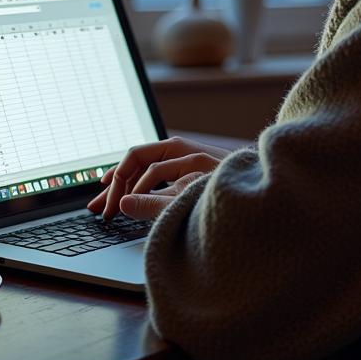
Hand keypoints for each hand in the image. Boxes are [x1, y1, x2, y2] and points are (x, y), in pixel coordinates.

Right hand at [86, 136, 227, 220]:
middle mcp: (181, 152)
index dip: (118, 184)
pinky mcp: (193, 175)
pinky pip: (159, 178)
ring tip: (108, 204)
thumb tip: (123, 204)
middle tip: (97, 208)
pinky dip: (142, 189)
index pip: (134, 159)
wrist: (263, 192)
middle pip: (138, 164)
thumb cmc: (230, 192)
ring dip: (126, 188)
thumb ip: (155, 203)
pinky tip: (136, 200)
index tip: (109, 208)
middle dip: (116, 186)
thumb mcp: (189, 199)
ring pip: (147, 172)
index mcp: (178, 151)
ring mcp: (187, 162)